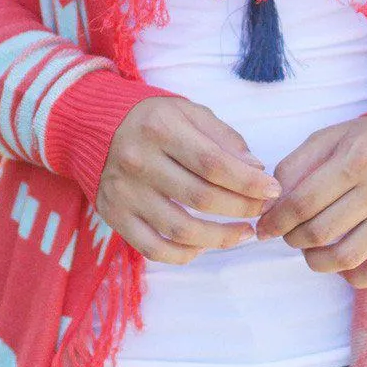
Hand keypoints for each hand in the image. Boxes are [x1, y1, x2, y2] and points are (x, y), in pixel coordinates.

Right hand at [96, 96, 281, 266]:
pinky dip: (185, 254)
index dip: (249, 182)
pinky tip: (205, 245)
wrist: (93, 126)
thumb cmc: (153, 119)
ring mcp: (124, 192)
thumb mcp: (188, 113)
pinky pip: (154, 249)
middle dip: (242, 209)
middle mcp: (138, 161)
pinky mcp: (114, 216)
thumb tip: (256, 171)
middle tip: (262, 212)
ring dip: (221, 238)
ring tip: (244, 233)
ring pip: (181, 230)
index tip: (273, 190)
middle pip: (202, 198)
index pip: (214, 164)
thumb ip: (224, 139)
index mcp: (160, 128)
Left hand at [254, 115, 366, 289]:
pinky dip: (352, 277)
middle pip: (320, 232)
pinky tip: (343, 264)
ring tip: (312, 251)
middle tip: (290, 235)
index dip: (276, 220)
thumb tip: (270, 201)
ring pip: (345, 258)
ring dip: (316, 262)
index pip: (302, 202)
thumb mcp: (332, 137)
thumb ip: (297, 165)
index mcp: (356, 160)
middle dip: (293, 239)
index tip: (265, 228)